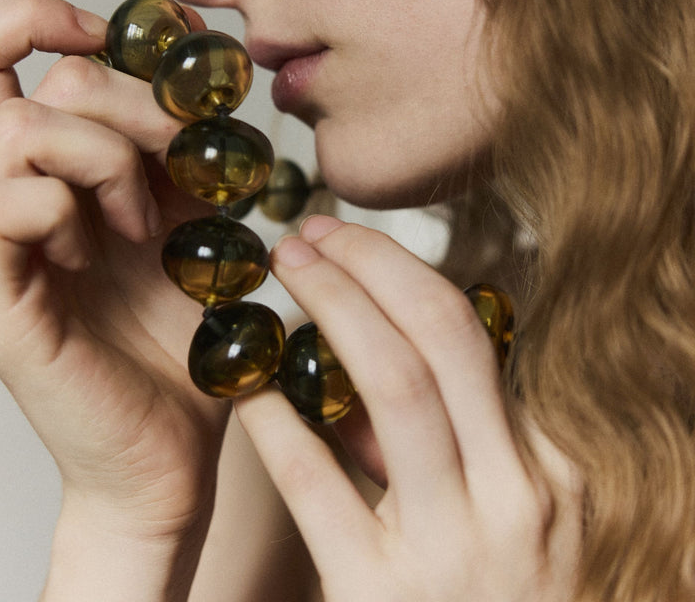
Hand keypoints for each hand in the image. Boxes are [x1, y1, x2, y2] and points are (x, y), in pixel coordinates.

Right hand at [0, 0, 229, 574]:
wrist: (176, 441)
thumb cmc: (179, 330)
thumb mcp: (196, 209)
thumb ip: (180, 139)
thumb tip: (198, 54)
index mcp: (37, 170)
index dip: (39, 16)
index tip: (115, 41)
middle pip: (24, 78)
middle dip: (126, 101)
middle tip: (179, 159)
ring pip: (19, 131)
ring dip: (108, 159)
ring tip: (145, 220)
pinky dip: (70, 211)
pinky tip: (107, 251)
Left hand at [234, 216, 581, 601]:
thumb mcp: (508, 520)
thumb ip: (462, 443)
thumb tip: (378, 353)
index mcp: (551, 471)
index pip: (476, 337)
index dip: (402, 271)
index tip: (352, 237)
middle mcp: (519, 498)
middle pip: (443, 337)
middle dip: (369, 264)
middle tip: (309, 229)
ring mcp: (456, 549)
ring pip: (395, 387)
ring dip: (330, 310)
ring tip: (283, 273)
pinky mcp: (383, 595)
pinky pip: (319, 487)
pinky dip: (277, 421)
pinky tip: (243, 384)